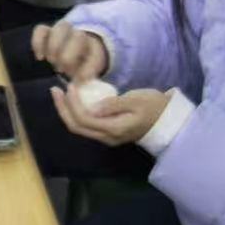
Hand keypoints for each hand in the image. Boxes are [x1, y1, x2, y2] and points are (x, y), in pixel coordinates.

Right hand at [31, 21, 106, 80]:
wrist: (72, 52)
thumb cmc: (80, 67)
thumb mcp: (87, 75)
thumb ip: (85, 79)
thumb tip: (78, 86)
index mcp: (95, 47)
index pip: (96, 54)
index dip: (88, 69)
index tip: (80, 81)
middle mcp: (80, 35)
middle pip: (78, 36)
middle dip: (68, 57)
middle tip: (62, 70)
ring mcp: (63, 30)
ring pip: (60, 29)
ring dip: (54, 47)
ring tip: (52, 61)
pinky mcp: (47, 30)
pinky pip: (41, 30)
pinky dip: (38, 43)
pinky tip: (40, 58)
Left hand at [51, 85, 168, 146]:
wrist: (168, 121)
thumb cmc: (155, 107)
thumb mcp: (136, 100)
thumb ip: (113, 103)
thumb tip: (92, 106)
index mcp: (114, 129)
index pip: (84, 118)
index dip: (72, 103)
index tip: (69, 86)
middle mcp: (107, 137)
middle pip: (76, 126)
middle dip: (63, 108)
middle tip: (55, 90)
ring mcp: (107, 138)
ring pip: (80, 128)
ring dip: (67, 111)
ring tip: (60, 94)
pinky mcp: (108, 133)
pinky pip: (86, 126)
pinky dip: (76, 114)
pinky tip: (74, 101)